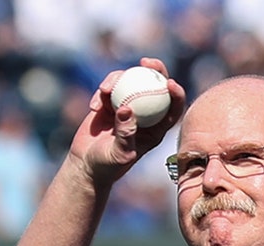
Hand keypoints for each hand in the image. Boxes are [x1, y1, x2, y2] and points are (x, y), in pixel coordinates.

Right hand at [68, 57, 186, 184]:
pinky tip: (93, 106)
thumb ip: (125, 134)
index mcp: (156, 129)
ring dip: (118, 79)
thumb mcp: (119, 154)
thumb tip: (127, 109)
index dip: (176, 93)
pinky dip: (101, 92)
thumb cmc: (108, 165)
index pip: (173, 108)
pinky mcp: (110, 102)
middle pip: (156, 85)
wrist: (86, 165)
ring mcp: (127, 106)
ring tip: (104, 90)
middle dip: (156, 69)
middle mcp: (145, 114)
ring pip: (131, 81)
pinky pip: (109, 87)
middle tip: (146, 62)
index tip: (169, 82)